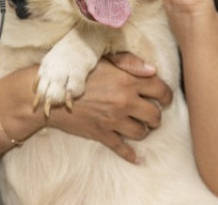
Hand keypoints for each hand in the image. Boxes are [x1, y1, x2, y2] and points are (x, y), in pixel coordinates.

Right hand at [46, 52, 171, 162]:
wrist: (51, 94)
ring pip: (142, 132)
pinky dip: (132, 155)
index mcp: (127, 80)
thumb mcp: (102, 59)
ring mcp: (113, 120)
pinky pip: (123, 148)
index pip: (160, 90)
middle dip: (155, 115)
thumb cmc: (76, 72)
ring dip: (142, 130)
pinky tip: (137, 158)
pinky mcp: (102, 134)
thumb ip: (129, 62)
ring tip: (137, 125)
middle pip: (155, 115)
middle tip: (149, 113)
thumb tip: (153, 70)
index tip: (164, 98)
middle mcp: (124, 101)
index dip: (166, 95)